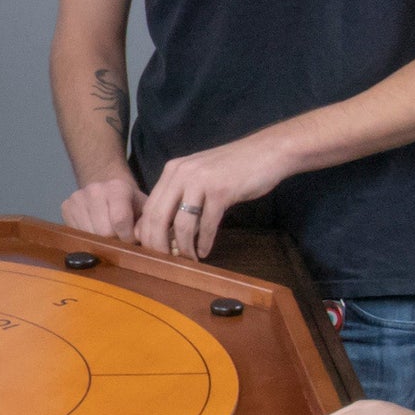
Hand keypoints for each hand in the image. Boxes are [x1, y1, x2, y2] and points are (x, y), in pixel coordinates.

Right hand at [60, 177, 146, 241]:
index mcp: (118, 187)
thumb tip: (137, 240)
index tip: (131, 239)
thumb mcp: (143, 212)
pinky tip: (93, 229)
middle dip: (113, 240)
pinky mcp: (66, 206)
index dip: (127, 237)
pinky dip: (86, 237)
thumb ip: (144, 226)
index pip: (119, 221)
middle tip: (118, 237)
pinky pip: (75, 233)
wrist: (107, 192)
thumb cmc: (130, 205)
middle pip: (103, 231)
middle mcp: (94, 189)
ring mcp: (77, 197)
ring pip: (88, 235)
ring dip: (99, 240)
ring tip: (106, 233)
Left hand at [134, 135, 287, 259]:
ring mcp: (200, 182)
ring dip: (184, 247)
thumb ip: (180, 195)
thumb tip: (163, 228)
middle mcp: (181, 174)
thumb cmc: (232, 169)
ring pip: (181, 224)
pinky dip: (204, 242)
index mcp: (172, 171)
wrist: (266, 151)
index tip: (153, 251)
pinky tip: (205, 251)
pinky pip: (207, 224)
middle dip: (159, 245)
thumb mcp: (198, 176)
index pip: (149, 208)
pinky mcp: (221, 191)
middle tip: (166, 262)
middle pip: (158, 218)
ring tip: (189, 259)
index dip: (148, 234)